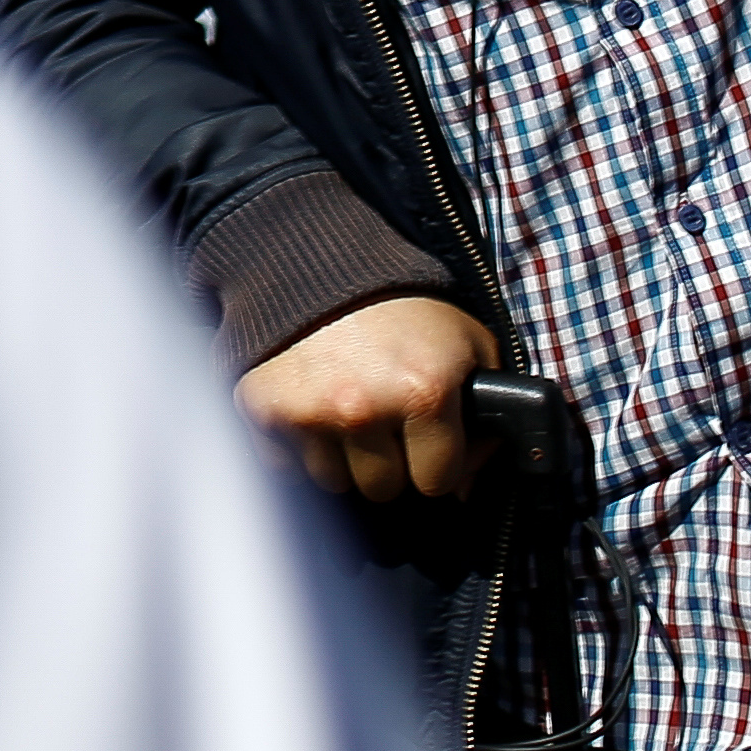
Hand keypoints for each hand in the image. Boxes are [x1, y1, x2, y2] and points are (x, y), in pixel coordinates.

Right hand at [234, 294, 501, 504]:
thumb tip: (468, 487)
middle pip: (383, 489)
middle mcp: (363, 409)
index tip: (429, 434)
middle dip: (388, 459)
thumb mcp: (469, 345)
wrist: (320, 261)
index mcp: (422, 392)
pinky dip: (297, 445)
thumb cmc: (404, 309)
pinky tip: (310, 404)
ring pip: (333, 482)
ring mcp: (308, 413)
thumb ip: (488, 416)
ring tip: (344, 404)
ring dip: (341, 455)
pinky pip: (286, 466)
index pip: (438, 481)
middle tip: (383, 413)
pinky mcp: (262, 410)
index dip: (438, 459)